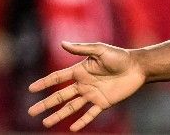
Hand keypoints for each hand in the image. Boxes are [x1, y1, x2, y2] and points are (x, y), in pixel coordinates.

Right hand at [28, 42, 145, 131]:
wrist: (138, 67)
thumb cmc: (120, 56)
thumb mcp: (100, 50)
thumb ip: (82, 48)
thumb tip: (62, 43)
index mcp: (80, 70)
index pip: (58, 78)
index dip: (44, 83)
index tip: (31, 89)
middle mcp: (83, 84)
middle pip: (60, 96)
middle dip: (45, 104)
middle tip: (31, 112)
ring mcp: (92, 94)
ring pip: (71, 107)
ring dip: (58, 115)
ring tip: (45, 124)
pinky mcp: (103, 102)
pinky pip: (90, 114)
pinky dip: (81, 121)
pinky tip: (72, 128)